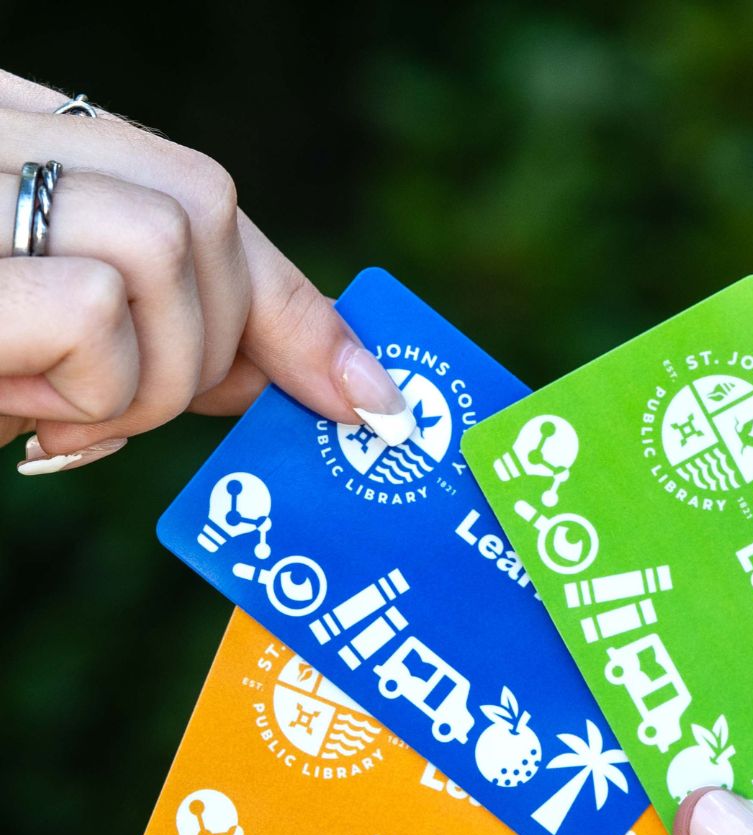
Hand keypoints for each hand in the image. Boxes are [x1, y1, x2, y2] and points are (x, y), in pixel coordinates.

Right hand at [0, 70, 413, 474]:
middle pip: (205, 206)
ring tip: (69, 419)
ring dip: (148, 380)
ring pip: (164, 246)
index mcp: (24, 140)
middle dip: (215, 346)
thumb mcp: (66, 356)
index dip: (293, 304)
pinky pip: (94, 306)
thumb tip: (323, 372)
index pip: (201, 195)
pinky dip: (91, 393)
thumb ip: (177, 340)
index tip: (362, 393)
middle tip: (131, 414)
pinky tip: (33, 416)